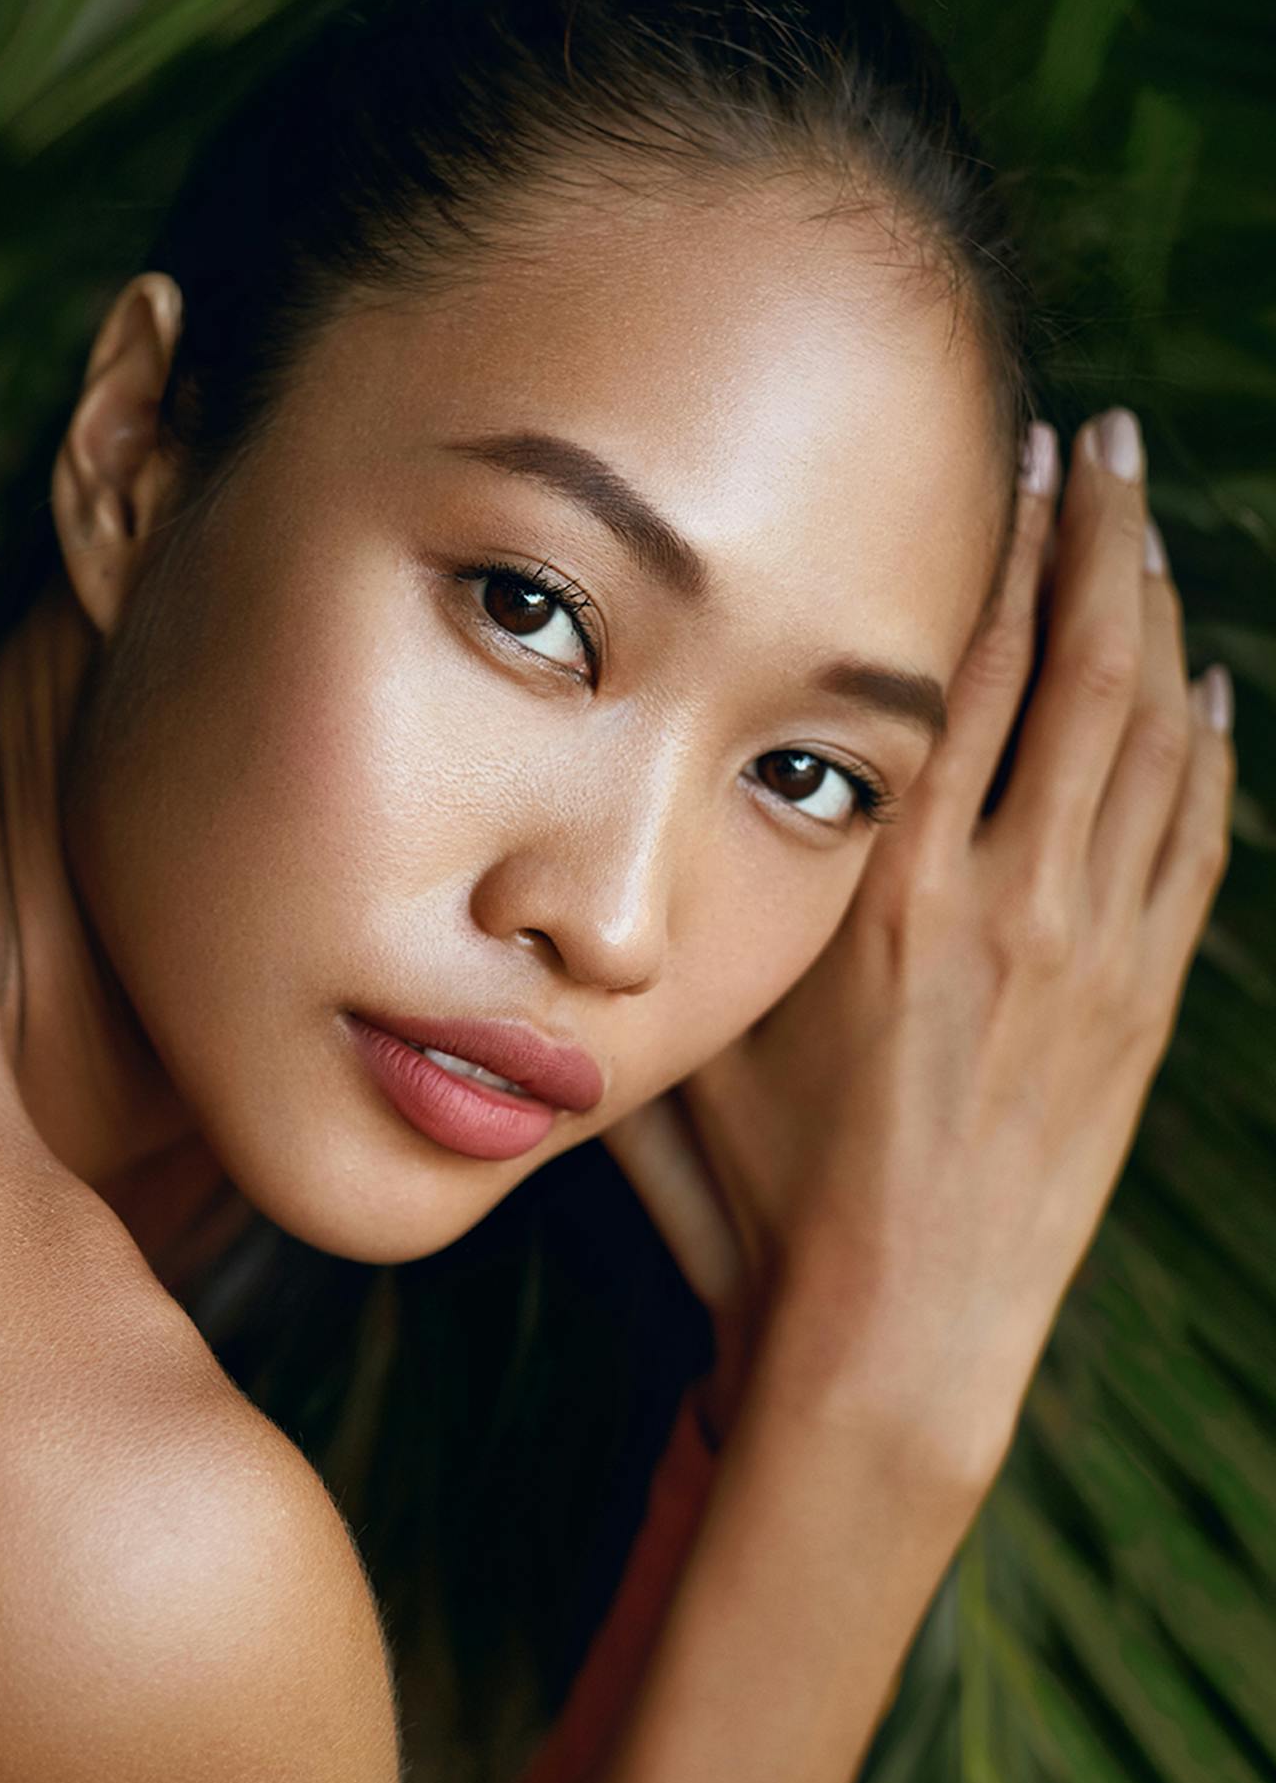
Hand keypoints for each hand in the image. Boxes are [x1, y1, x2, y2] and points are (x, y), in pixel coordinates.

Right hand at [609, 410, 1234, 1481]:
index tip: (1005, 456)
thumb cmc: (761, 1200)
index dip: (990, 552)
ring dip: (1160, 620)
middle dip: (1099, 540)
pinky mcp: (1139, 1011)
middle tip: (1101, 439)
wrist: (892, 1343)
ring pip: (1157, 744)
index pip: (959, 676)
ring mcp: (1094, 957)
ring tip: (1149, 529)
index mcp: (889, 894)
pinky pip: (1196, 841)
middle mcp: (1010, 901)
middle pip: (1085, 675)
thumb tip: (571, 857)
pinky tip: (1212, 690)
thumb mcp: (686, 1040)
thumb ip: (663, 934)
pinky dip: (1209, 752)